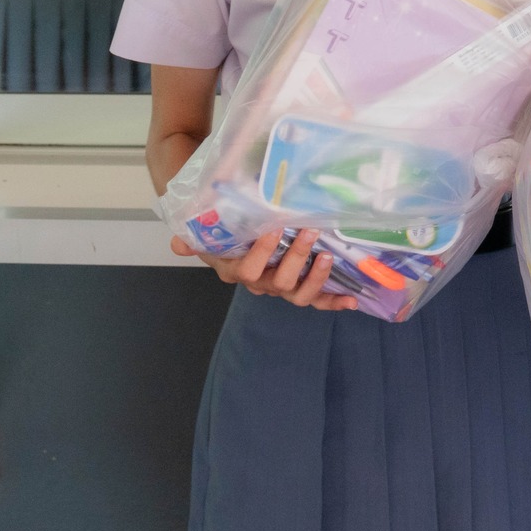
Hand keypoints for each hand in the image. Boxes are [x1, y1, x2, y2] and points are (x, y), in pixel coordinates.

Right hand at [170, 227, 357, 311]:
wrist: (234, 238)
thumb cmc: (223, 232)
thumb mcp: (206, 231)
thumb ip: (193, 236)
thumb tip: (179, 244)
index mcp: (236, 270)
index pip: (247, 269)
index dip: (261, 253)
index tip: (274, 229)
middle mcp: (260, 283)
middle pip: (278, 281)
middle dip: (295, 258)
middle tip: (308, 233)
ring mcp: (282, 288)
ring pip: (299, 294)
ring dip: (315, 277)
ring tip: (326, 256)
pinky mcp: (301, 288)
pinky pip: (317, 300)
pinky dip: (334, 301)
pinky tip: (352, 301)